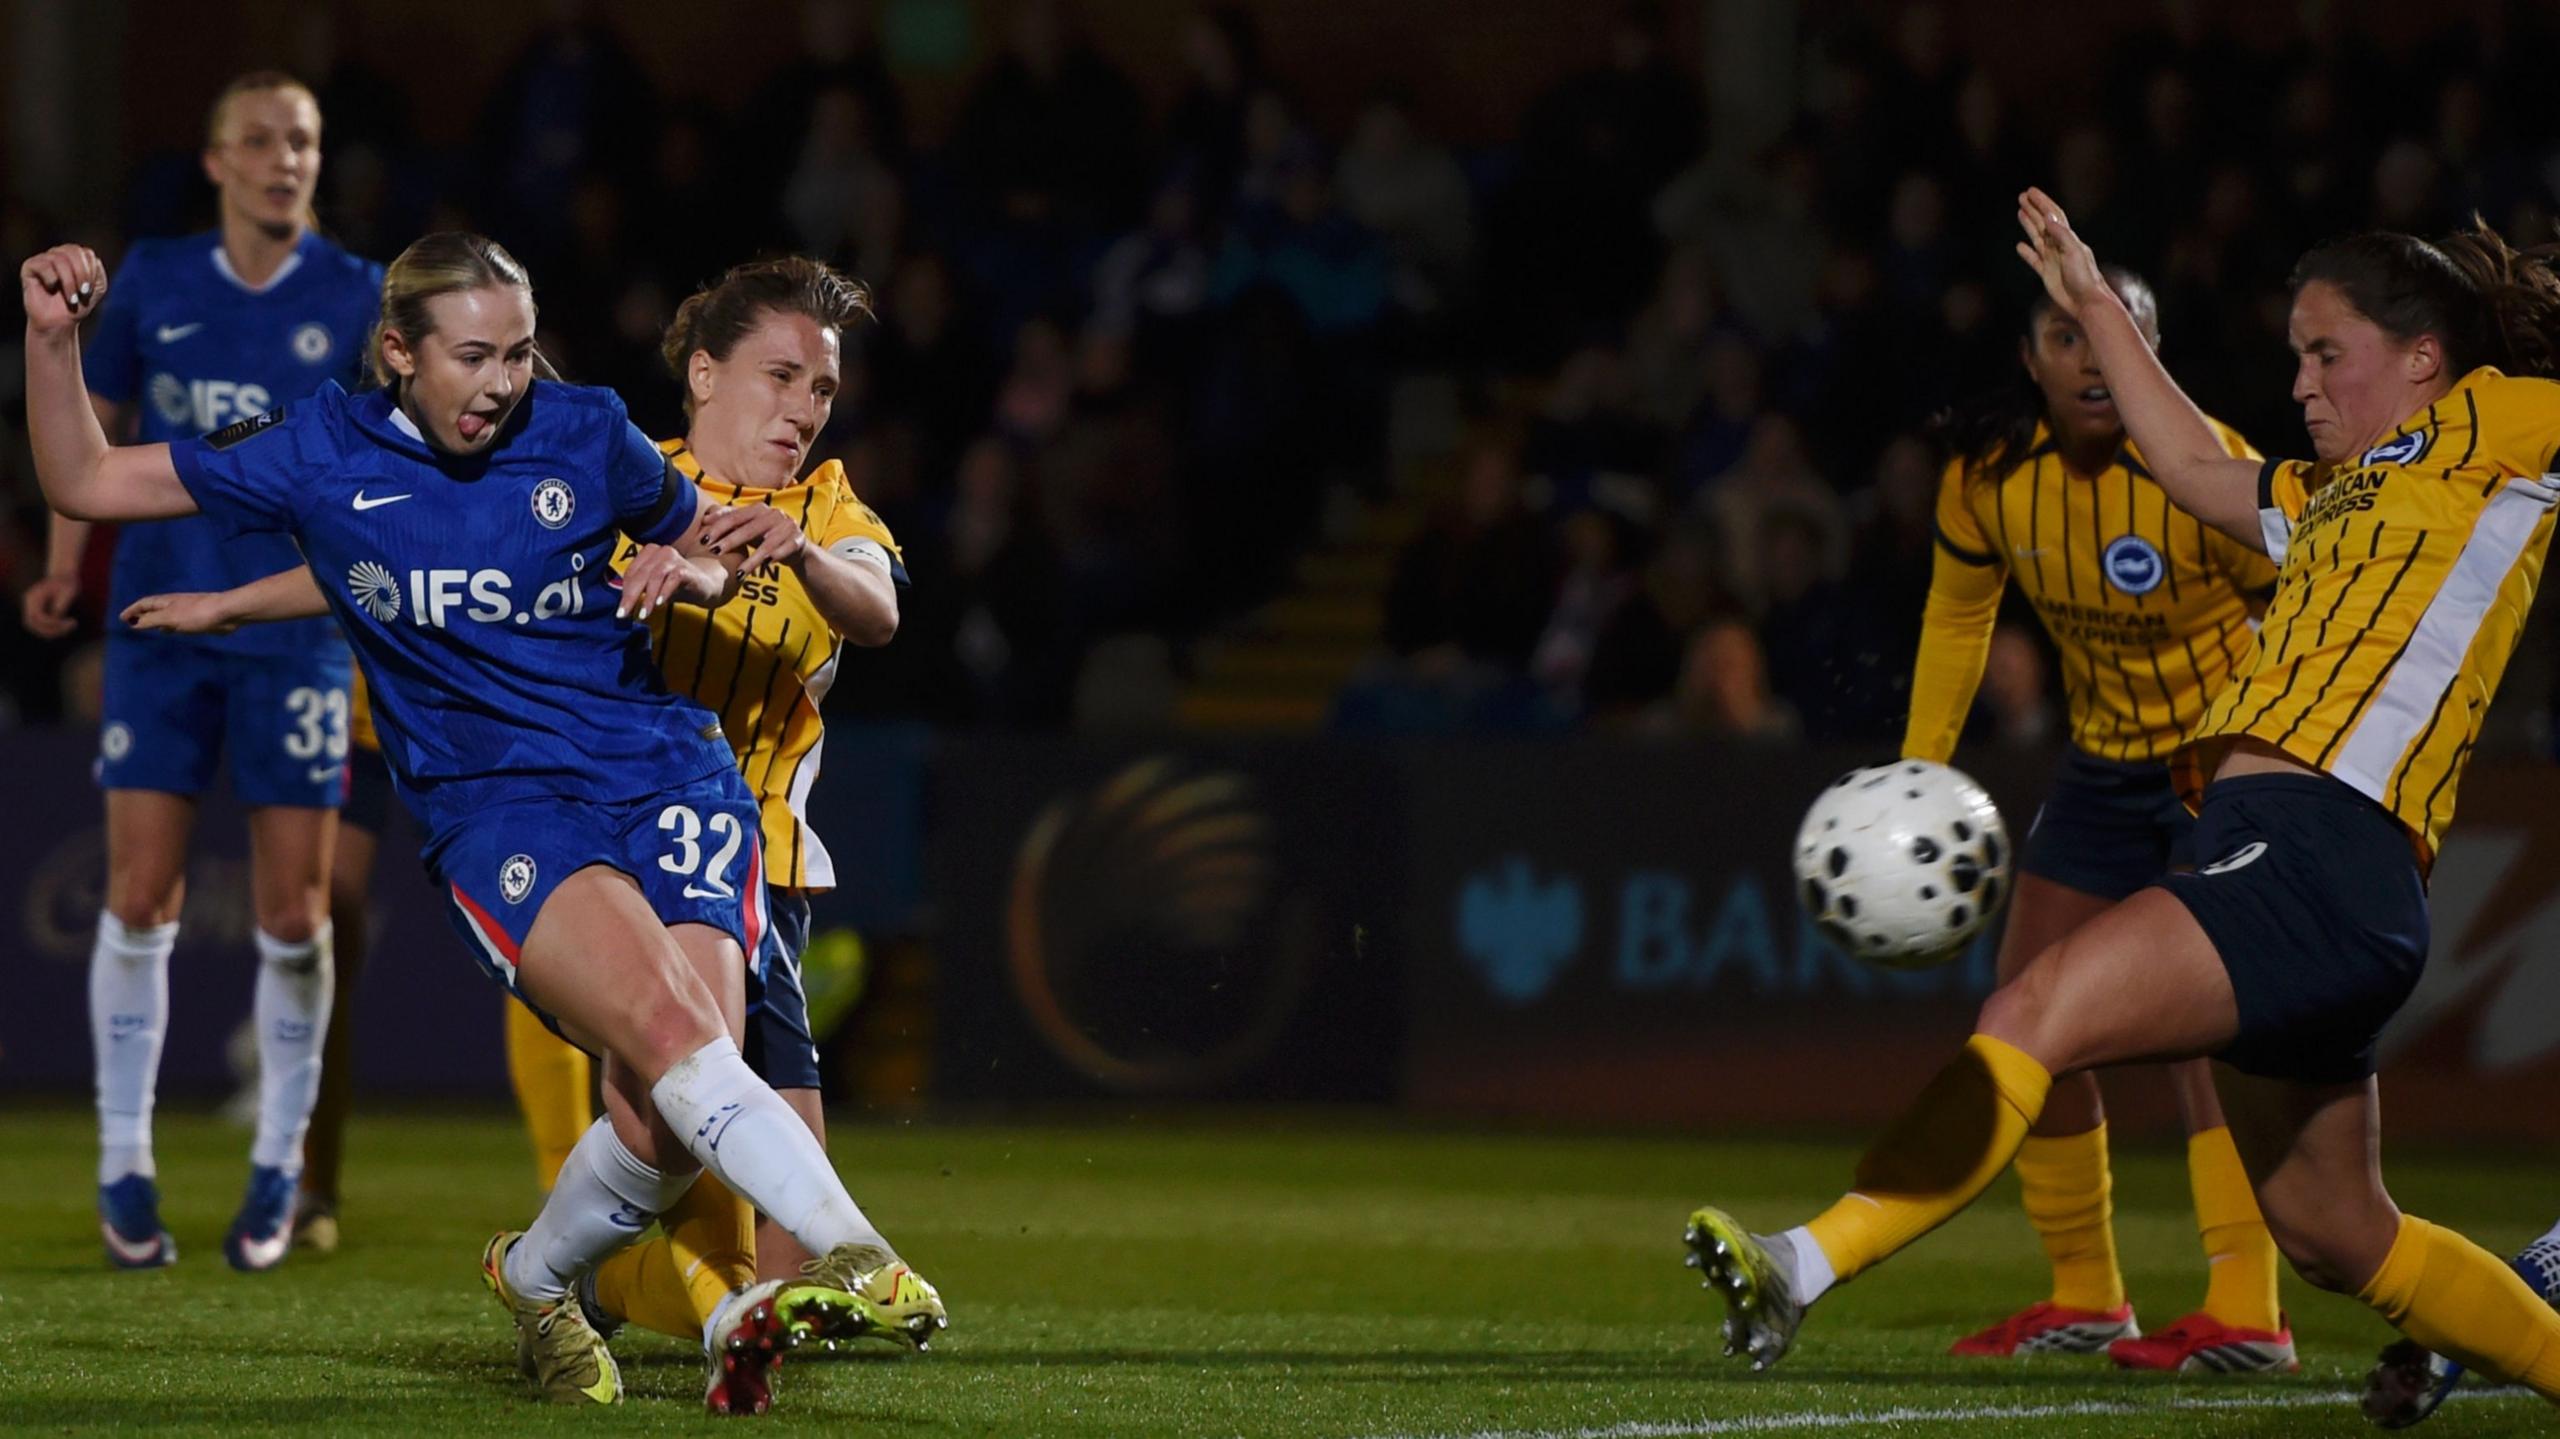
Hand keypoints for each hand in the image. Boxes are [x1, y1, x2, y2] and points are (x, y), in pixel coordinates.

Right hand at [21, 244, 106, 335]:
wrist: (59, 322)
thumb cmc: (77, 304)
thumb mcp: (97, 287)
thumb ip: (97, 268)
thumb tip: (89, 255)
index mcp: (75, 257)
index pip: (86, 253)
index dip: (90, 272)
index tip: (88, 290)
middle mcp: (59, 254)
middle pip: (73, 251)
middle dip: (81, 274)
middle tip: (82, 292)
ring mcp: (44, 258)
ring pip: (60, 259)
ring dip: (69, 282)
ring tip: (71, 298)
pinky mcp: (30, 265)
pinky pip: (44, 265)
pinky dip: (52, 280)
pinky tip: (50, 289)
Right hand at [21, 573, 79, 638]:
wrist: (63, 575)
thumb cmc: (67, 582)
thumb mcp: (69, 590)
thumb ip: (61, 603)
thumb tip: (55, 616)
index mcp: (34, 596)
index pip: (36, 616)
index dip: (52, 623)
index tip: (70, 622)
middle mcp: (29, 603)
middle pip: (32, 624)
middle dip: (51, 629)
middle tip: (70, 626)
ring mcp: (31, 608)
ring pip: (35, 627)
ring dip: (52, 631)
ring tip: (70, 626)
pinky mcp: (37, 612)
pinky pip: (41, 626)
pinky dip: (53, 629)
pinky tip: (67, 625)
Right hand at [121, 591, 239, 635]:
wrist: (226, 613)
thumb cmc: (197, 614)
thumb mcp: (169, 618)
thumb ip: (151, 621)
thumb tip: (134, 623)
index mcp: (165, 602)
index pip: (144, 604)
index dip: (132, 610)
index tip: (121, 618)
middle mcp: (174, 604)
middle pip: (153, 609)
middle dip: (141, 615)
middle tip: (130, 623)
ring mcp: (186, 611)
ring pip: (165, 615)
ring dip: (155, 621)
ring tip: (146, 628)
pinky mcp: (197, 619)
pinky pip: (177, 622)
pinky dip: (169, 626)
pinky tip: (170, 631)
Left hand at [617, 543, 725, 618]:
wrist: (704, 584)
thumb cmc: (674, 585)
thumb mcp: (653, 586)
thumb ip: (638, 589)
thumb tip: (620, 605)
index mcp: (648, 552)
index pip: (631, 573)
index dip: (624, 592)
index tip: (620, 612)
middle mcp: (660, 551)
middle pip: (640, 575)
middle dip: (631, 597)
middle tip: (624, 615)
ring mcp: (673, 558)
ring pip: (655, 577)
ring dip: (648, 598)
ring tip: (644, 614)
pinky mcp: (685, 568)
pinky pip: (673, 580)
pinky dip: (664, 593)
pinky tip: (660, 605)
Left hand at [698, 502, 806, 572]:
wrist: (795, 545)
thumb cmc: (764, 535)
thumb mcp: (746, 527)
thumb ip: (727, 521)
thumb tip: (704, 519)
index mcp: (758, 509)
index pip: (735, 517)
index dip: (718, 528)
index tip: (703, 540)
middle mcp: (774, 514)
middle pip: (749, 529)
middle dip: (731, 541)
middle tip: (715, 552)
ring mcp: (787, 526)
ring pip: (768, 543)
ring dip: (753, 559)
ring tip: (739, 573)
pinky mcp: (798, 540)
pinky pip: (786, 549)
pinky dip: (776, 556)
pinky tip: (766, 565)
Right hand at [2013, 186, 2110, 322]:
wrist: (2086, 302)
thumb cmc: (2084, 277)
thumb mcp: (2074, 252)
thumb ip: (2061, 235)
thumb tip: (2048, 219)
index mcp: (2068, 239)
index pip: (2053, 216)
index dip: (2042, 203)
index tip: (2030, 192)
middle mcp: (2059, 246)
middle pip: (2044, 223)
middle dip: (2034, 209)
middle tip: (2022, 196)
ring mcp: (2052, 260)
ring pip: (2037, 237)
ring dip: (2029, 224)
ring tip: (2021, 212)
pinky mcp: (2047, 274)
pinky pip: (2034, 259)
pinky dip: (2026, 252)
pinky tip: (2020, 246)